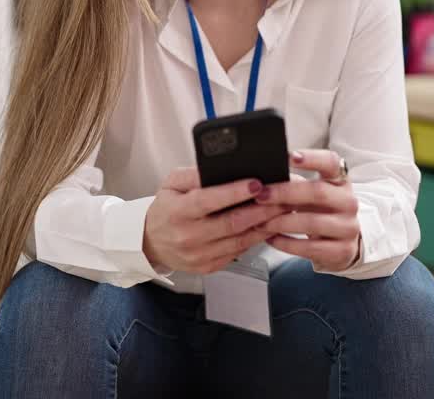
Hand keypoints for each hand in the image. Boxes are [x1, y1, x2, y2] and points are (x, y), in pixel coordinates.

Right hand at [143, 167, 288, 274]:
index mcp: (178, 212)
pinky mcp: (209, 267)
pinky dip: (256, 238)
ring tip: (283, 209)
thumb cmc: (166, 208)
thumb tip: (222, 167)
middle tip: (283, 196)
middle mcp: (188, 236)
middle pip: (232, 223)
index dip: (235, 192)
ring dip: (265, 224)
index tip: (257, 183)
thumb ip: (195, 174)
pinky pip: (239, 252)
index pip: (209, 201)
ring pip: (240, 240)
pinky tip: (268, 226)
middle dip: (261, 209)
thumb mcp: (171, 184)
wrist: (150, 242)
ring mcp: (199, 255)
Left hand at [257, 150, 361, 271]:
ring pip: (312, 222)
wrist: (342, 241)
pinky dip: (286, 244)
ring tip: (261, 222)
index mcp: (340, 181)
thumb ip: (294, 183)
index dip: (312, 158)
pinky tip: (272, 239)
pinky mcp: (342, 251)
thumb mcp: (312, 193)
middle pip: (318, 192)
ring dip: (282, 222)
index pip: (331, 162)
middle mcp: (348, 202)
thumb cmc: (320, 211)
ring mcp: (348, 227)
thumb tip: (262, 178)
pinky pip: (310, 248)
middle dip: (285, 193)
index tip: (289, 157)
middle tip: (261, 195)